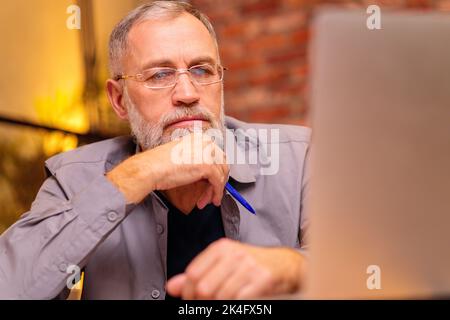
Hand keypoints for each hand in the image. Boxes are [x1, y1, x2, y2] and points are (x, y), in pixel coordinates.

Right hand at [106, 133, 228, 206]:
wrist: (150, 169)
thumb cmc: (159, 165)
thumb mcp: (183, 158)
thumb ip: (197, 162)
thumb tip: (209, 175)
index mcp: (198, 138)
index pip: (216, 155)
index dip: (216, 172)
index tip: (213, 183)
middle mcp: (205, 142)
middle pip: (222, 164)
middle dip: (217, 182)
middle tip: (210, 195)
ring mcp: (207, 153)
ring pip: (221, 174)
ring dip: (215, 190)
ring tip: (206, 200)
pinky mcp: (207, 165)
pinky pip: (218, 182)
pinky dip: (216, 193)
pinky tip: (210, 200)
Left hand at [166, 238, 305, 299]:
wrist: (282, 264)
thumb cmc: (250, 264)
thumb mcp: (221, 264)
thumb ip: (197, 274)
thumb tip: (171, 286)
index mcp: (220, 248)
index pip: (192, 273)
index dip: (188, 292)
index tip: (191, 300)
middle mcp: (233, 254)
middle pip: (204, 287)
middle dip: (203, 302)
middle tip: (208, 304)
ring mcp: (248, 266)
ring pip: (220, 296)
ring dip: (219, 305)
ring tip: (223, 302)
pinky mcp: (262, 279)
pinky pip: (239, 299)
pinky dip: (234, 305)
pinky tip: (236, 301)